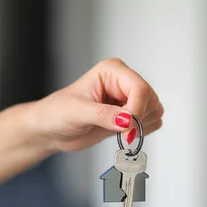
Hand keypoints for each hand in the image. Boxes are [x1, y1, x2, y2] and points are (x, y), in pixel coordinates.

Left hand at [29, 58, 163, 151]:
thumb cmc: (57, 113)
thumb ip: (104, 115)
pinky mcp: (132, 116)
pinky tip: (123, 134)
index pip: (140, 87)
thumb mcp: (77, 112)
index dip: (137, 109)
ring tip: (118, 131)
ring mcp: (129, 99)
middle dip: (139, 119)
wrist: (52, 130)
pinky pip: (152, 123)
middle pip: (151, 99)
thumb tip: (127, 120)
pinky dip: (142, 133)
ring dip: (141, 127)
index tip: (126, 128)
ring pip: (155, 111)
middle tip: (121, 132)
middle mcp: (124, 83)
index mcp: (112, 71)